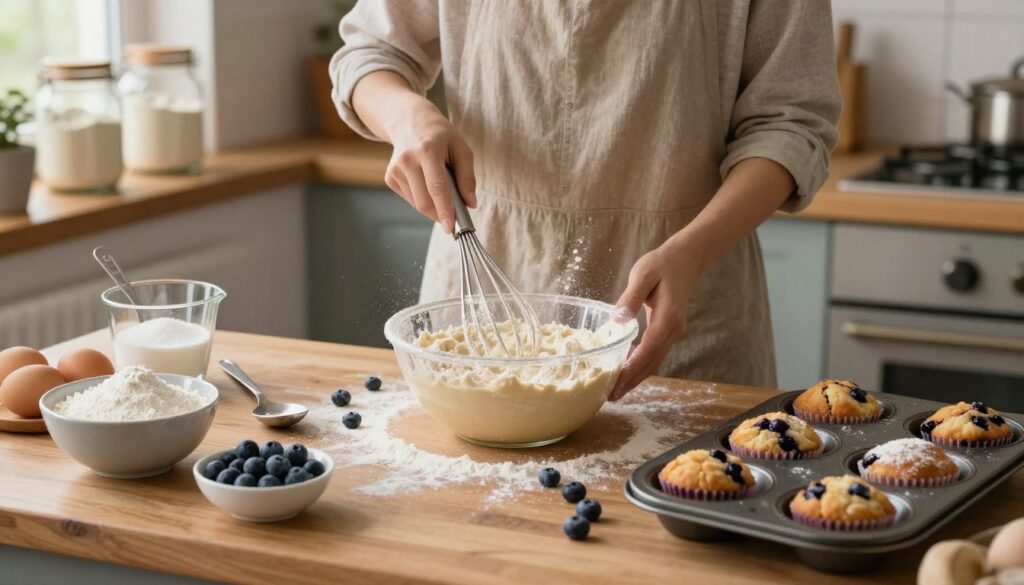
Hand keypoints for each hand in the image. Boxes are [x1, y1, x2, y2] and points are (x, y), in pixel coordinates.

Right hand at [384, 99, 475, 233]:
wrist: (410, 121)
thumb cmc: (441, 136)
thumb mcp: (461, 149)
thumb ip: (467, 177)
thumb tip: (470, 204)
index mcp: (427, 150)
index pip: (436, 187)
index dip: (445, 210)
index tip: (451, 227)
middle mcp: (407, 160)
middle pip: (424, 201)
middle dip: (441, 214)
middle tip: (455, 216)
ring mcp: (395, 169)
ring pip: (417, 204)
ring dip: (433, 207)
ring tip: (441, 190)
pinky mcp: (390, 177)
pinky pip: (410, 199)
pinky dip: (423, 199)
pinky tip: (426, 183)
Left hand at [609, 239, 701, 400]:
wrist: (684, 259)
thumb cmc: (661, 264)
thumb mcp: (643, 274)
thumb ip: (631, 298)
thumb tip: (617, 321)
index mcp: (667, 317)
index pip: (648, 349)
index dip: (632, 368)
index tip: (616, 382)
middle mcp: (673, 330)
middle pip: (652, 363)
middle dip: (632, 381)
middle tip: (611, 397)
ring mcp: (673, 332)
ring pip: (655, 362)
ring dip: (637, 378)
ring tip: (616, 391)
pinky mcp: (668, 332)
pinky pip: (655, 354)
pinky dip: (642, 367)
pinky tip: (627, 373)